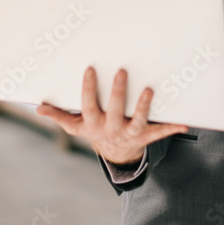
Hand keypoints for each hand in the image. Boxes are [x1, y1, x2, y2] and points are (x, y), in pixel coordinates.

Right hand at [37, 67, 187, 164]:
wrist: (117, 155)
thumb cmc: (95, 131)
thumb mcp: (76, 126)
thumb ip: (59, 116)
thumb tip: (38, 108)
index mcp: (93, 124)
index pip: (89, 104)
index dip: (89, 88)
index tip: (90, 69)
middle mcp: (112, 129)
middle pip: (115, 110)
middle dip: (118, 92)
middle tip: (122, 71)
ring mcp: (130, 133)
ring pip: (138, 120)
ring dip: (144, 106)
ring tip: (148, 90)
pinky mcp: (146, 136)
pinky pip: (160, 132)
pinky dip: (172, 128)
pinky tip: (184, 123)